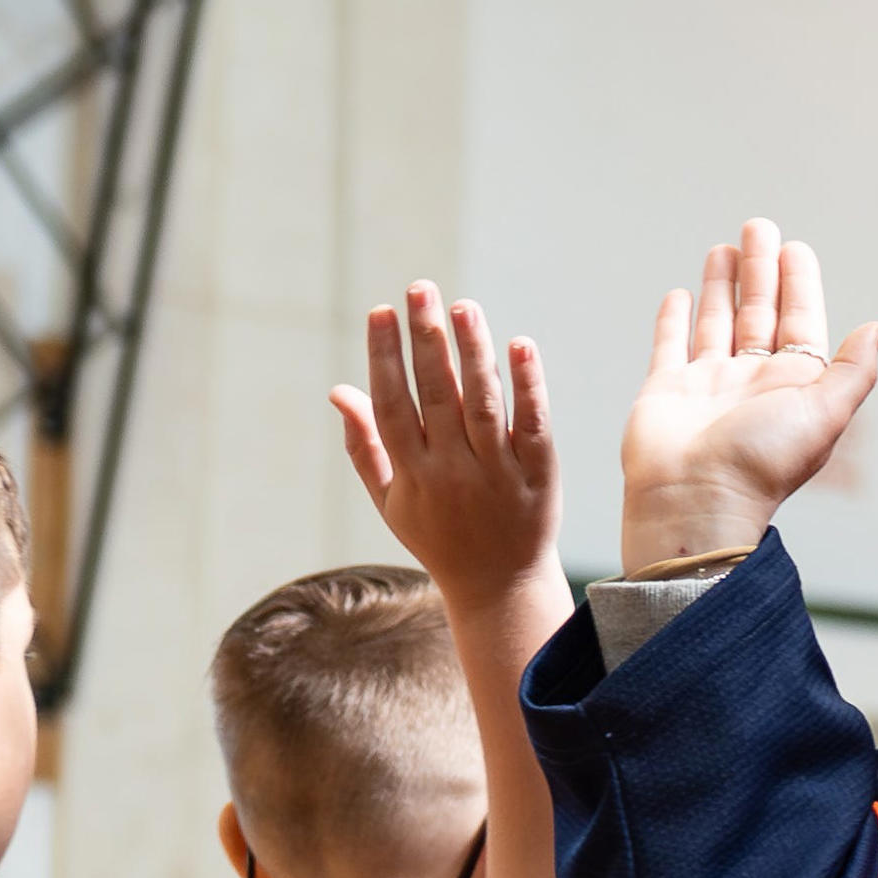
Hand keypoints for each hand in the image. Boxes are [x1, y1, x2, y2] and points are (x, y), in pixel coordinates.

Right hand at [332, 284, 560, 607]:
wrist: (499, 587)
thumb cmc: (438, 538)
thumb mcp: (391, 500)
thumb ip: (363, 445)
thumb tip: (339, 390)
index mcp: (412, 474)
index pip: (393, 404)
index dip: (385, 357)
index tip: (381, 312)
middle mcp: (453, 470)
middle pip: (437, 394)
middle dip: (425, 339)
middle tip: (420, 290)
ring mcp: (498, 472)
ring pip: (482, 402)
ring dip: (472, 351)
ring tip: (462, 306)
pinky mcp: (539, 473)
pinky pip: (532, 422)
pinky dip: (528, 384)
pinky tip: (519, 344)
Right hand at [621, 221, 877, 573]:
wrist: (695, 501)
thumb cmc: (763, 464)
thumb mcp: (825, 414)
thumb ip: (853, 370)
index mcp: (792, 386)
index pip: (799, 323)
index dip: (800, 285)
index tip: (796, 249)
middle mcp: (751, 382)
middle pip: (759, 313)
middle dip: (760, 270)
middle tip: (759, 227)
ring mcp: (707, 385)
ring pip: (716, 322)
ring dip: (722, 286)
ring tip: (724, 248)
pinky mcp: (665, 390)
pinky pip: (670, 346)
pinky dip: (674, 320)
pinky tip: (680, 294)